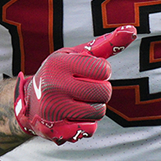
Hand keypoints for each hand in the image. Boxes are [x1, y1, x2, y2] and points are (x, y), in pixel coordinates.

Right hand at [13, 25, 136, 144]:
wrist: (29, 103)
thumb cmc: (60, 73)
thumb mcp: (76, 55)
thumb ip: (105, 44)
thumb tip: (132, 30)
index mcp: (59, 64)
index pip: (103, 70)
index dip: (102, 72)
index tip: (88, 72)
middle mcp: (54, 86)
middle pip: (104, 92)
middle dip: (101, 91)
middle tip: (85, 89)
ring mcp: (54, 110)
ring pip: (99, 111)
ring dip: (95, 108)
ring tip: (78, 102)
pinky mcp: (56, 131)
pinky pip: (90, 129)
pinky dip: (87, 124)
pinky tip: (73, 117)